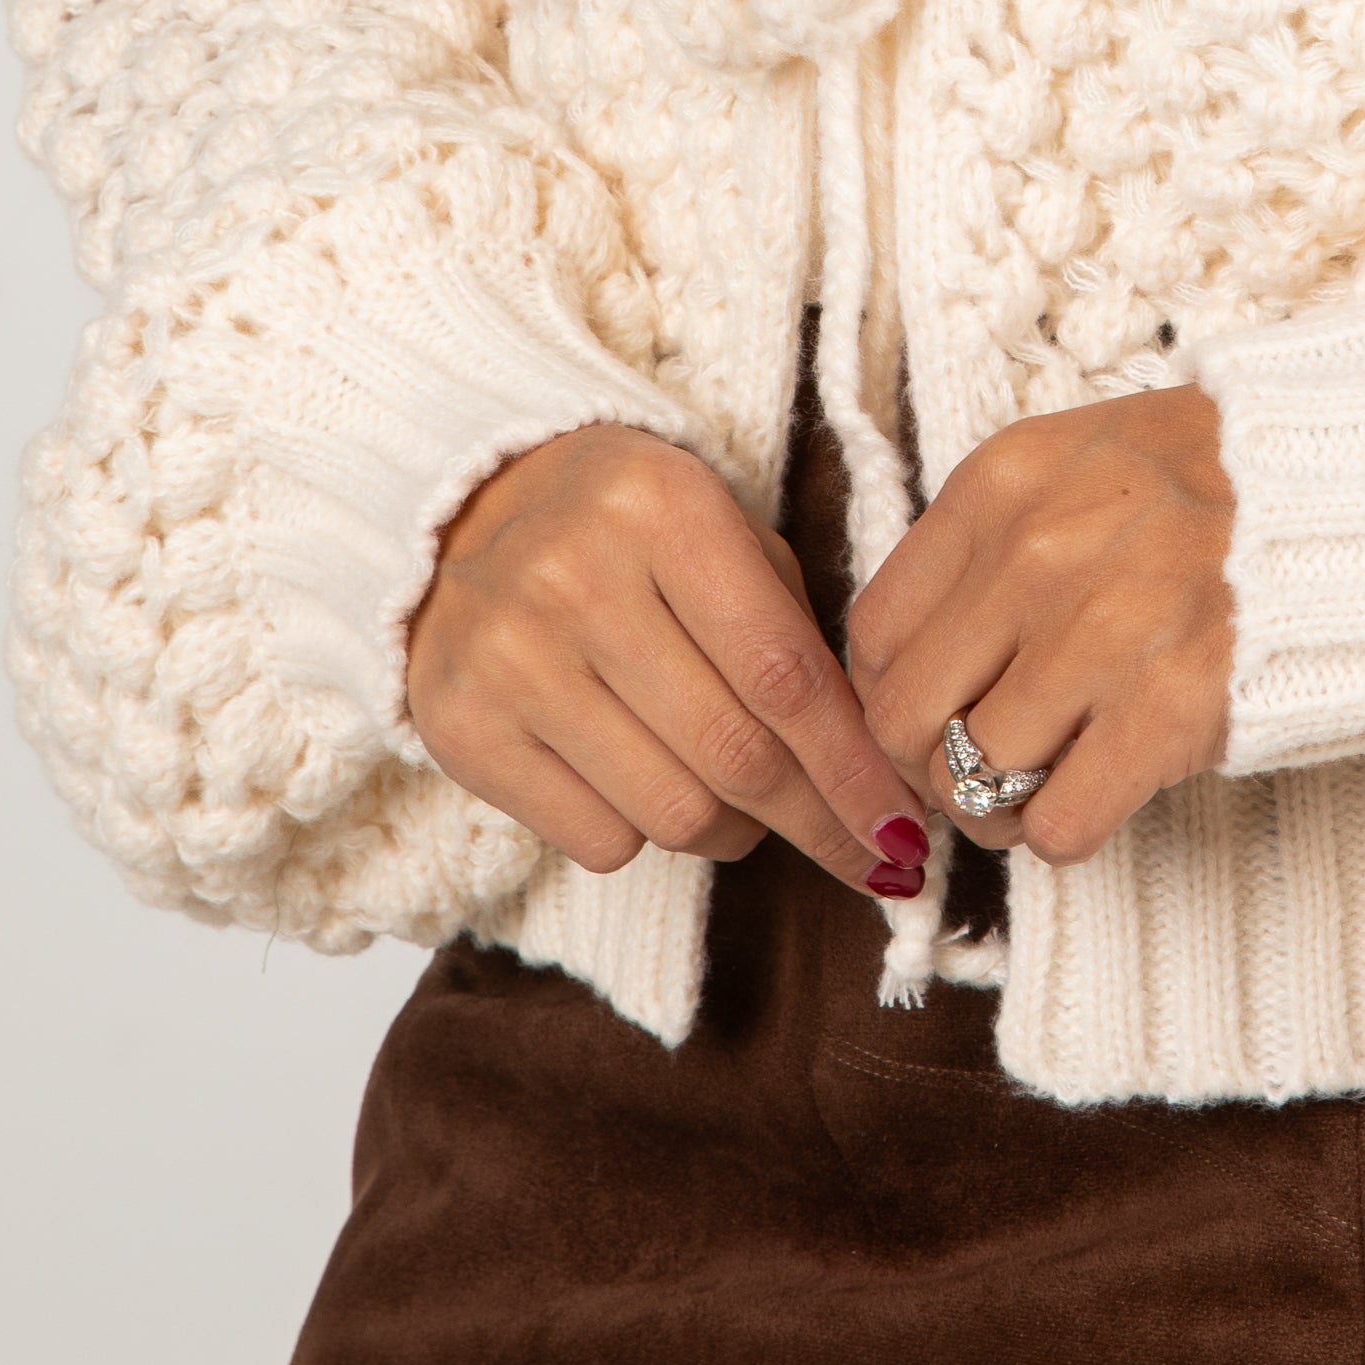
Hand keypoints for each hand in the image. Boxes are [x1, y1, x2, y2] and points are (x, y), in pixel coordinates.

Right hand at [407, 423, 937, 902]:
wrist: (458, 513)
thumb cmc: (627, 528)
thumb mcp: (720, 528)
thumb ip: (792, 630)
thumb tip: (871, 772)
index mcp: (664, 510)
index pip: (783, 672)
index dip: (854, 768)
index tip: (905, 832)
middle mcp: (578, 579)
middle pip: (736, 755)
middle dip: (818, 822)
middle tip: (866, 854)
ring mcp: (512, 659)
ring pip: (674, 815)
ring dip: (736, 831)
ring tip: (744, 799)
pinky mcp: (462, 728)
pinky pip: (599, 839)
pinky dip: (646, 832)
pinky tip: (646, 779)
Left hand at [845, 386, 1236, 865]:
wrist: (1349, 492)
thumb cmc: (1206, 480)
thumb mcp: (1073, 460)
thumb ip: (984, 540)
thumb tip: (903, 658)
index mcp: (1000, 485)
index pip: (872, 633)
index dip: (892, 689)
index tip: (935, 705)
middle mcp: (1035, 557)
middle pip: (903, 719)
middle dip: (931, 760)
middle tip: (980, 760)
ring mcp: (1101, 639)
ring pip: (970, 781)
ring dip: (997, 804)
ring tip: (1043, 780)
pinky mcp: (1167, 716)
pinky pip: (1057, 825)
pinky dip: (1064, 830)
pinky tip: (1099, 791)